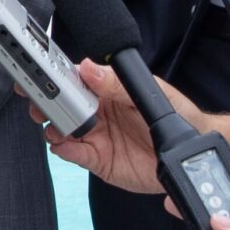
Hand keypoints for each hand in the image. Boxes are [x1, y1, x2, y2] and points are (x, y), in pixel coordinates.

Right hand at [38, 60, 199, 194]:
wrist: (191, 154)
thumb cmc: (178, 116)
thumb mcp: (148, 94)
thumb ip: (117, 83)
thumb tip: (89, 69)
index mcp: (108, 90)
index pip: (76, 80)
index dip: (56, 77)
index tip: (41, 74)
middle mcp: (98, 112)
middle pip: (63, 105)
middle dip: (46, 103)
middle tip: (39, 104)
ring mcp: (97, 136)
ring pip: (64, 130)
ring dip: (53, 127)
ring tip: (54, 127)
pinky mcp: (99, 160)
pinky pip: (75, 154)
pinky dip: (64, 150)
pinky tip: (63, 145)